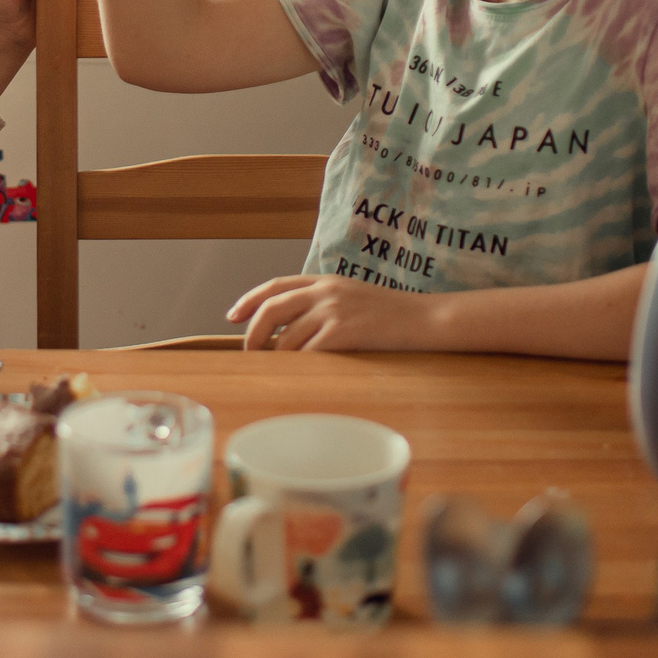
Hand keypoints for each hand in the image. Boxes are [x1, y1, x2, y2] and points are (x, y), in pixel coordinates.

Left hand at [229, 274, 441, 351]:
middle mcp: (324, 291)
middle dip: (254, 334)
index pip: (275, 285)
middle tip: (250, 354)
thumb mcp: (352, 297)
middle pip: (271, 308)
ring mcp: (333, 310)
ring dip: (279, 358)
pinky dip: (301, 366)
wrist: (425, 319)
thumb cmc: (391, 315)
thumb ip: (322, 304)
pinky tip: (304, 376)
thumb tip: (289, 327)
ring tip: (282, 371)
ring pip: (287, 338)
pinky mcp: (343, 332)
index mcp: (324, 280)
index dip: (249, 300)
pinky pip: (308, 354)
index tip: (232, 316)